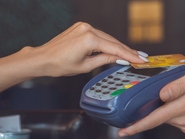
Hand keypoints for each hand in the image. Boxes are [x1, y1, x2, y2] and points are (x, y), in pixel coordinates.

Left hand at [31, 22, 146, 76]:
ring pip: (107, 38)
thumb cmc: (60, 64)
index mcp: (89, 39)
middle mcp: (87, 29)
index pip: (115, 48)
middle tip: (141, 57)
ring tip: (132, 54)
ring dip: (118, 46)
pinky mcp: (81, 27)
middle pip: (113, 41)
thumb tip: (119, 59)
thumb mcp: (86, 66)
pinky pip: (99, 35)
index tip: (140, 60)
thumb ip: (105, 60)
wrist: (44, 58)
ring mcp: (84, 26)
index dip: (130, 55)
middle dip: (127, 50)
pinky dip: (108, 42)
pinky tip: (116, 48)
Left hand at [118, 66, 184, 135]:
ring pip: (165, 117)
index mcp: (183, 107)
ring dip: (159, 110)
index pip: (155, 119)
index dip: (138, 126)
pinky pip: (174, 118)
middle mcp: (183, 118)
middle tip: (137, 106)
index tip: (124, 131)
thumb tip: (163, 94)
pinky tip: (175, 101)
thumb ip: (179, 85)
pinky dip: (169, 111)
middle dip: (144, 114)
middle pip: (156, 118)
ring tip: (165, 96)